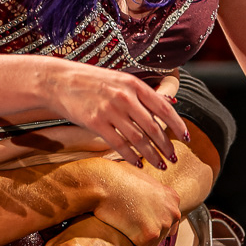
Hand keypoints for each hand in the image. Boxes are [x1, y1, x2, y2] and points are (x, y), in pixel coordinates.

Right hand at [53, 62, 188, 168]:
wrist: (59, 81)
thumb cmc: (91, 81)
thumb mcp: (119, 80)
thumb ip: (141, 94)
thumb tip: (168, 108)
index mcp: (134, 85)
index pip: (163, 108)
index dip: (177, 125)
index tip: (186, 137)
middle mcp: (125, 97)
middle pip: (153, 127)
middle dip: (166, 146)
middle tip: (174, 158)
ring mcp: (110, 110)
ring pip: (138, 139)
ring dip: (152, 155)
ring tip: (160, 165)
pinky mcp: (95, 123)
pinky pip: (119, 144)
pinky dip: (131, 156)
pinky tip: (138, 163)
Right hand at [86, 161, 181, 245]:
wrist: (101, 182)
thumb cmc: (114, 178)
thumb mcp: (141, 180)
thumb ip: (151, 194)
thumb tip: (146, 204)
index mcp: (172, 198)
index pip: (168, 222)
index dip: (150, 224)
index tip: (137, 222)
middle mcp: (173, 211)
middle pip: (161, 235)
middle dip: (144, 234)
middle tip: (126, 226)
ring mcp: (163, 223)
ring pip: (150, 244)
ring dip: (135, 241)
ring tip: (121, 229)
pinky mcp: (149, 235)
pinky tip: (119, 236)